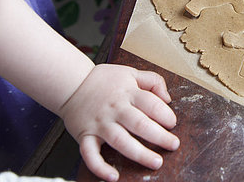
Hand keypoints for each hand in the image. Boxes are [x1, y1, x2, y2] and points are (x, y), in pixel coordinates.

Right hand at [59, 64, 178, 180]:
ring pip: (120, 141)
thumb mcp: (130, 72)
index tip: (172, 123)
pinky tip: (113, 176)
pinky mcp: (85, 136)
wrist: (70, 84)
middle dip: (159, 136)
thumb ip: (153, 81)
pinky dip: (100, 167)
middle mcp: (114, 109)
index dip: (165, 114)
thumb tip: (168, 98)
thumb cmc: (103, 80)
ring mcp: (99, 123)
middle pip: (139, 124)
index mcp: (127, 93)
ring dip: (139, 154)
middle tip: (173, 144)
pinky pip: (90, 154)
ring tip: (156, 162)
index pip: (150, 104)